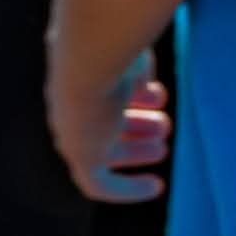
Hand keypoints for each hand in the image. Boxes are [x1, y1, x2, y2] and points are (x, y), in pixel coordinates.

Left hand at [57, 58, 166, 203]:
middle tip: (164, 128)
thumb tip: (147, 86)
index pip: (104, 91)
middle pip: (105, 122)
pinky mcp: (79, 156)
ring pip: (106, 149)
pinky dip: (127, 188)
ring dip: (137, 149)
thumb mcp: (130, 57)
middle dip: (138, 125)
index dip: (134, 97)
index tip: (157, 99)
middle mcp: (71, 105)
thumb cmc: (116, 46)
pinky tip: (155, 187)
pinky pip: (99, 184)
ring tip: (162, 146)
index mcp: (80, 74)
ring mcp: (72, 131)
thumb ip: (137, 72)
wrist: (90, 58)